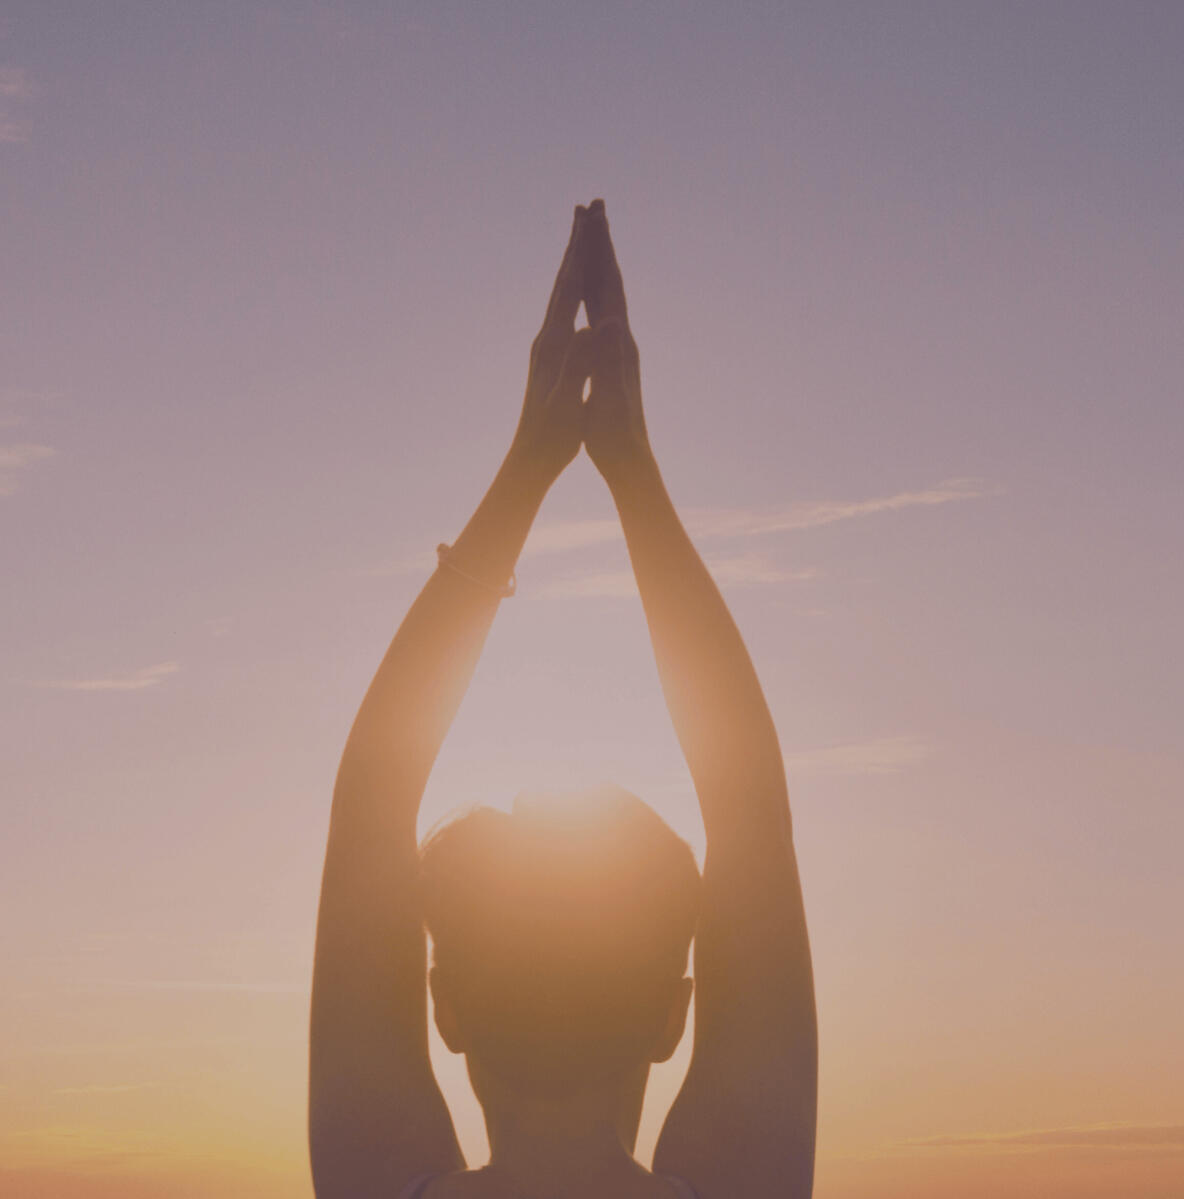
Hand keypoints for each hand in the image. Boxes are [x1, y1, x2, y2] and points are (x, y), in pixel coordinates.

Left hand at [508, 205, 595, 489]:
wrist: (529, 459)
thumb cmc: (553, 436)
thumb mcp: (568, 402)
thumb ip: (578, 365)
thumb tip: (590, 330)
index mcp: (555, 344)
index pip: (570, 288)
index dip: (582, 251)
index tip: (591, 218)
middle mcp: (546, 338)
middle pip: (561, 280)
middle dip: (576, 244)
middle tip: (586, 207)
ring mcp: (545, 347)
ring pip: (559, 293)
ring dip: (571, 262)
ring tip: (580, 237)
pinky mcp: (548, 359)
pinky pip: (562, 311)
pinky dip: (570, 290)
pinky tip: (572, 290)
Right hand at [582, 200, 652, 487]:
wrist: (630, 459)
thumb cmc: (613, 433)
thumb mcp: (607, 395)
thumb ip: (606, 359)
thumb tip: (608, 324)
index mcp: (618, 341)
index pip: (608, 285)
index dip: (600, 250)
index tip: (592, 215)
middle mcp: (623, 337)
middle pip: (612, 280)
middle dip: (602, 243)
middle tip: (594, 207)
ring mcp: (620, 347)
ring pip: (610, 295)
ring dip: (602, 263)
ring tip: (593, 237)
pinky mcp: (614, 359)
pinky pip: (605, 314)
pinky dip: (597, 293)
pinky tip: (593, 292)